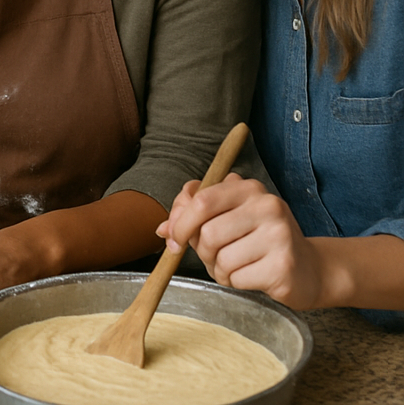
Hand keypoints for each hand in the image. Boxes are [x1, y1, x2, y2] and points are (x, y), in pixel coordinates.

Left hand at [159, 172, 324, 309]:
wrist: (310, 269)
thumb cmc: (259, 239)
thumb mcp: (229, 215)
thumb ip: (194, 212)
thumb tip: (162, 228)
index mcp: (248, 188)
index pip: (201, 200)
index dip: (180, 222)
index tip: (173, 239)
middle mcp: (267, 206)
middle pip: (207, 233)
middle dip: (202, 251)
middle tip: (215, 256)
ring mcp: (279, 236)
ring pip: (221, 259)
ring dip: (219, 270)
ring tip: (236, 266)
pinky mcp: (284, 267)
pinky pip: (237, 278)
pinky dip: (236, 282)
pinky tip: (252, 276)